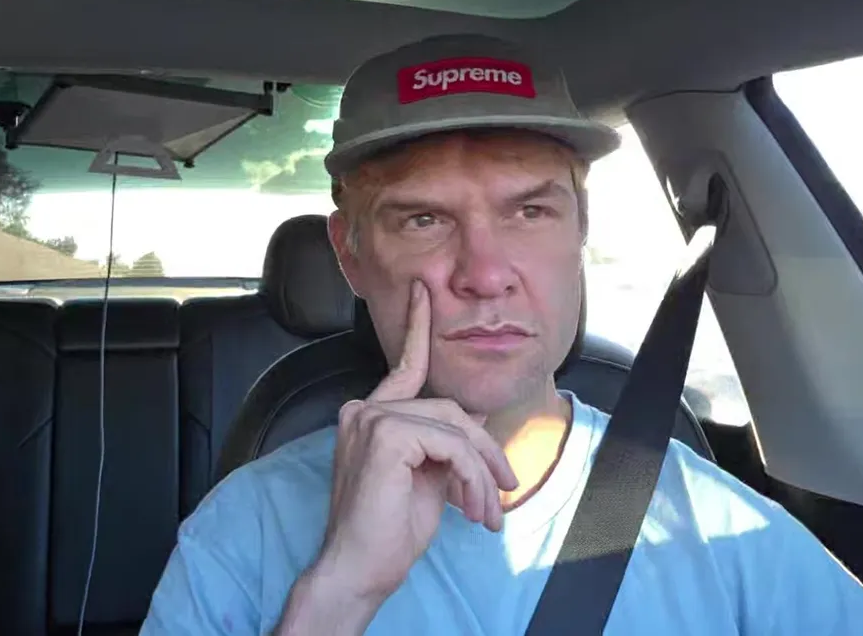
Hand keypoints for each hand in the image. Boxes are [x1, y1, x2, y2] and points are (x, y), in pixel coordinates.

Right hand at [311, 280, 518, 608]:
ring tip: (486, 513)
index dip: (418, 327)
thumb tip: (480, 418)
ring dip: (482, 473)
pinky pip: (451, 444)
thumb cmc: (388, 532)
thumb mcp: (431, 480)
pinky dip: (471, 477)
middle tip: (502, 493)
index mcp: (371, 417)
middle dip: (485, 451)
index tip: (425, 291)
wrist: (360, 570)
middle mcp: (365, 411)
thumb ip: (449, 445)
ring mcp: (371, 420)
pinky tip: (470, 508)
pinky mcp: (386, 436)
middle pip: (450, 409)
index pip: (404, 366)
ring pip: (456, 427)